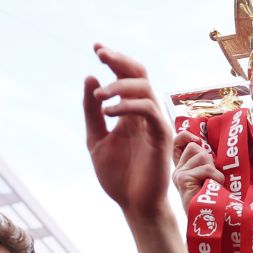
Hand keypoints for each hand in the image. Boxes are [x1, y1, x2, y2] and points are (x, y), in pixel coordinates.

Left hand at [85, 45, 172, 219]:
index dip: (114, 59)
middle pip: (139, 73)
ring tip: (99, 96)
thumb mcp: (96, 139)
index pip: (125, 77)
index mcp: (130, 111)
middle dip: (119, 60)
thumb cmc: (118, 176)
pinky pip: (149, 110)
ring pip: (144, 88)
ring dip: (119, 86)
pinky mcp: (161, 136)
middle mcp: (144, 113)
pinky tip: (110, 112)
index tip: (96, 48)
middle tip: (100, 53)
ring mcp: (154, 123)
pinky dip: (129, 106)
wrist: (133, 204)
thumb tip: (90, 78)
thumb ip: (92, 111)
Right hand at [171, 132, 220, 210]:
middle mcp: (177, 171)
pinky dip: (216, 179)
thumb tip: (205, 144)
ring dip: (215, 172)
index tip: (197, 140)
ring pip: (203, 157)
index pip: (177, 142)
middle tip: (211, 180)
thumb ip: (206, 163)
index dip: (186, 136)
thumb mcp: (210, 178)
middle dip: (209, 161)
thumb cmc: (213, 202)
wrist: (209, 223)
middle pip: (196, 148)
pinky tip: (212, 190)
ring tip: (212, 187)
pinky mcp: (184, 179)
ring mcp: (179, 174)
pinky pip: (207, 169)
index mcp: (183, 169)